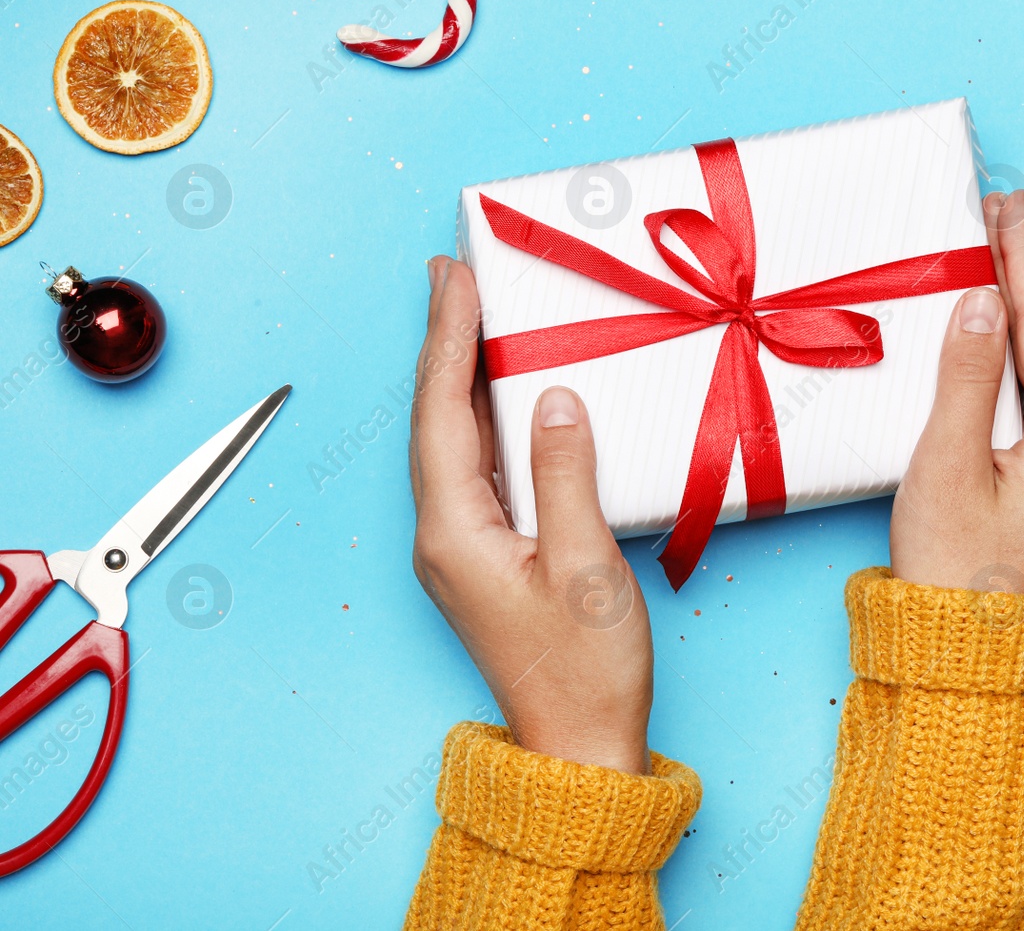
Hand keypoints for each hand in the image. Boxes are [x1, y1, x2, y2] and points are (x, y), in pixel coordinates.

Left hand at [409, 256, 652, 773]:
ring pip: (456, 441)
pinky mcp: (486, 556)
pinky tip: (505, 393)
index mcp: (455, 533)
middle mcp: (443, 535)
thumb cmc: (585, 671)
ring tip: (477, 313)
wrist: (578, 749)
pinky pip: (478, 468)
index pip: (443, 413)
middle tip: (456, 274)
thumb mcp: (585, 568)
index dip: (448, 339)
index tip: (454, 277)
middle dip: (447, 342)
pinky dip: (488, 418)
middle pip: (438, 419)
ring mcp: (461, 547)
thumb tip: (556, 400)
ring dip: (465, 375)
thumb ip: (566, 477)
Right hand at [891, 191, 1023, 594]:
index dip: (1023, 260)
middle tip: (1001, 210)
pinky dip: (1017, 357)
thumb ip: (967, 378)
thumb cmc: (953, 571)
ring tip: (995, 253)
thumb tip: (981, 305)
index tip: (1008, 204)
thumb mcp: (948, 466)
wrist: (966, 656)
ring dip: (1020, 312)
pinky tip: (996, 332)